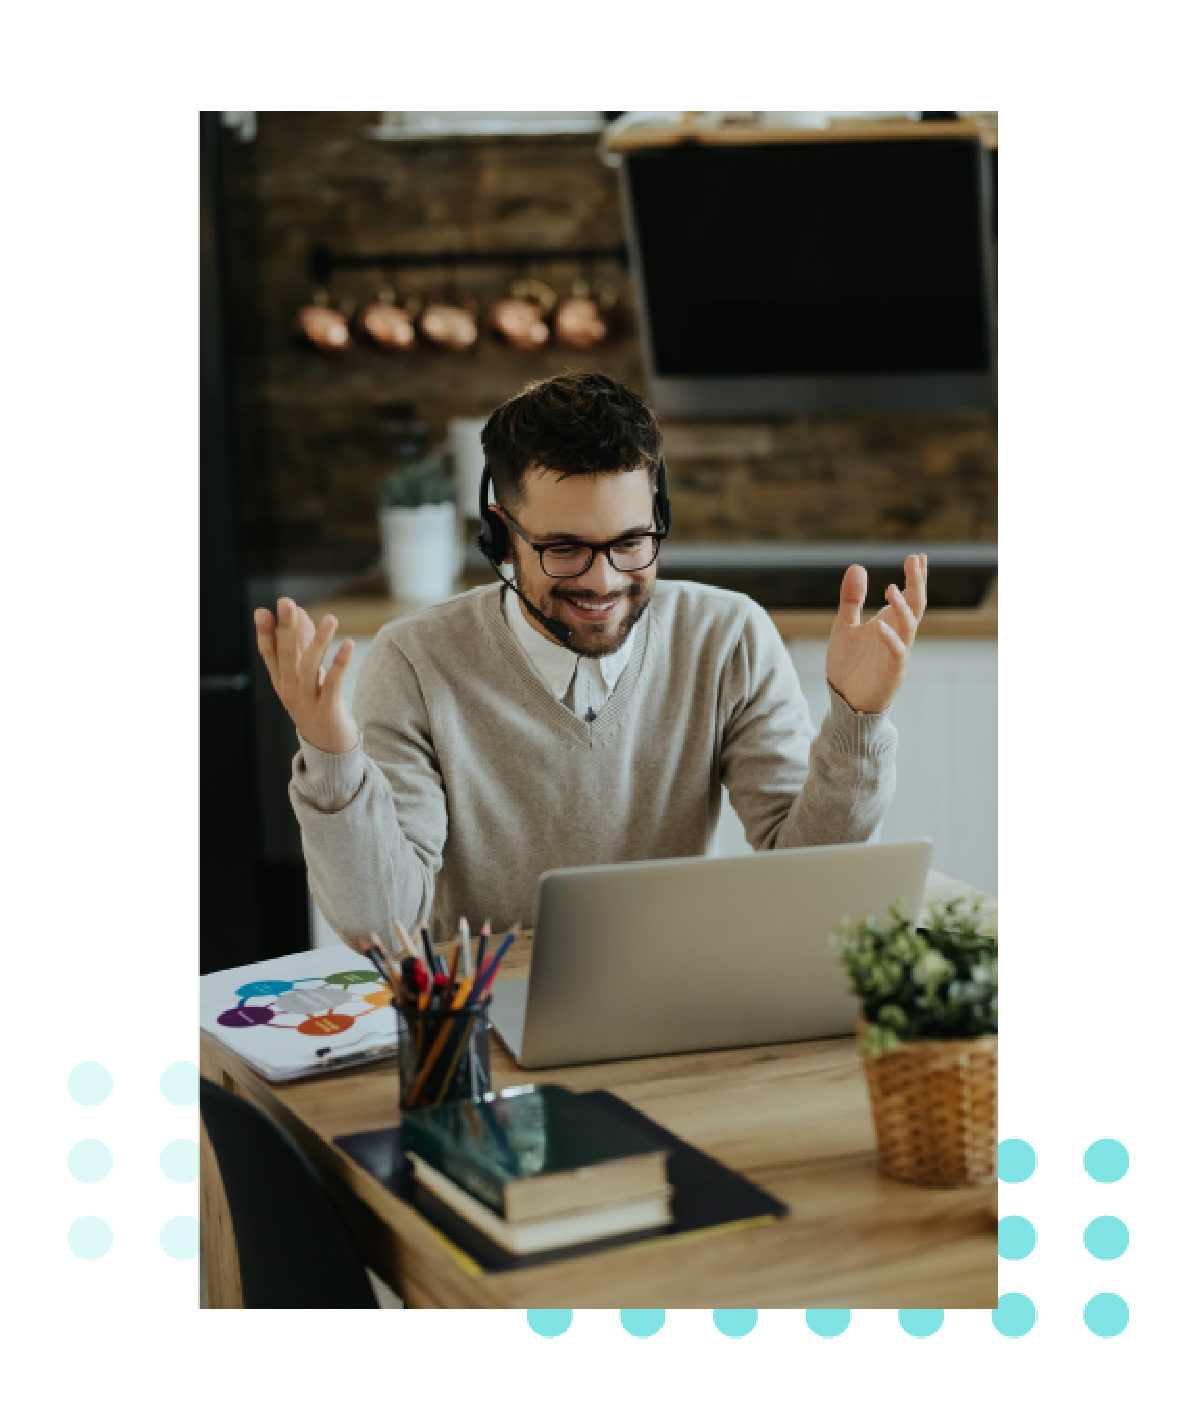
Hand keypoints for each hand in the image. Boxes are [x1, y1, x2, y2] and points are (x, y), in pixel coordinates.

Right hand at [254, 598, 358, 754]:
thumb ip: (302, 646)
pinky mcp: (327, 710)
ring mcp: (306, 701)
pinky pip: (333, 683)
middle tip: (286, 603)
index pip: (269, 653)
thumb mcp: (306, 675)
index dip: (265, 633)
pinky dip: (340, 663)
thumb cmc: (317, 705)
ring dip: (318, 641)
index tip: (262, 611)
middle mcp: (290, 689)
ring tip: (330, 618)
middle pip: (286, 655)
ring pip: (309, 667)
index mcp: (281, 680)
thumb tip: (301, 613)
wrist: (329, 747)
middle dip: (286, 628)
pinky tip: (348, 644)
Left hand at [825, 555, 927, 714]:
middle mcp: (898, 636)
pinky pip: (896, 654)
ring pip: (909, 628)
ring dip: (903, 608)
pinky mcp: (893, 673)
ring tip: (891, 589)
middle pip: (916, 606)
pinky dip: (890, 640)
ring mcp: (897, 654)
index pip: (909, 596)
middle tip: (916, 562)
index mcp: (889, 623)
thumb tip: (857, 567)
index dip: (915, 577)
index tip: (916, 556)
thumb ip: (851, 600)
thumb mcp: (844, 626)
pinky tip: (879, 627)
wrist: (845, 700)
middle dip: (917, 584)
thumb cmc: (848, 665)